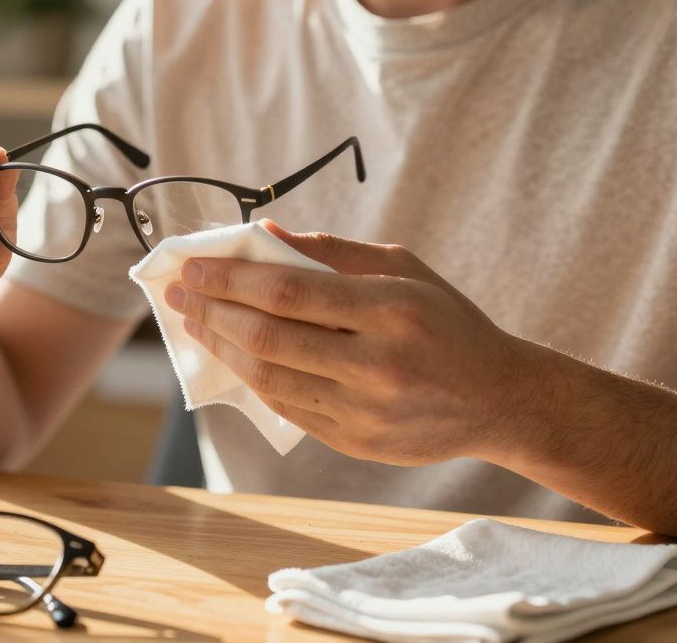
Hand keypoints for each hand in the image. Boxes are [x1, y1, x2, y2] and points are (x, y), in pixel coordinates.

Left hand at [163, 220, 537, 464]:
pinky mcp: (356, 442)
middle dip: (212, 312)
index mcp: (391, 310)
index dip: (231, 280)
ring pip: (269, 378)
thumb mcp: (404, 270)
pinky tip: (232, 355)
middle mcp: (377, 364)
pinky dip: (252, 378)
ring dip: (221, 348)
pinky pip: (287, 407)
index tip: (193, 267)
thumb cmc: (446, 320)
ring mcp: (365, 410)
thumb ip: (334, 251)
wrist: (498, 399)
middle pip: (268, 337)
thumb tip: (266, 234)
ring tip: (194, 323)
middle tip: (178, 293)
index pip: (289, 292)